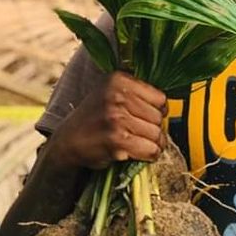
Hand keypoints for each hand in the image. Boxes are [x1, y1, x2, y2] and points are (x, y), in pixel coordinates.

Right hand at [47, 72, 166, 169]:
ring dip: (152, 144)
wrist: (67, 141)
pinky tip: (138, 153)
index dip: (157, 111)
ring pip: (156, 134)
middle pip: (159, 117)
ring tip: (138, 143)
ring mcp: (116, 117)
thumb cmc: (94, 118)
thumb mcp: (109, 92)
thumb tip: (168, 104)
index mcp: (118, 80)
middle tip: (139, 134)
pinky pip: (150, 149)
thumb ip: (135, 91)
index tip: (146, 118)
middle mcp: (117, 96)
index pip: (160, 98)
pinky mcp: (117, 139)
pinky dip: (149, 155)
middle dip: (154, 129)